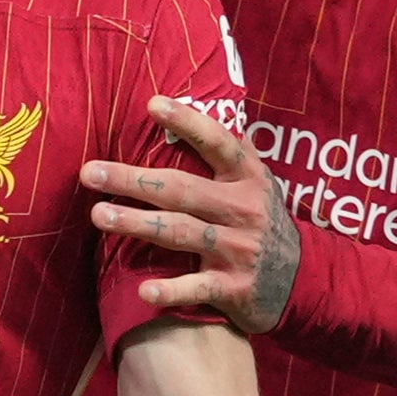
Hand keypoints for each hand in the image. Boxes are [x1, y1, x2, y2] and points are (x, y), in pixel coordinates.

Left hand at [85, 97, 300, 333]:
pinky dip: (171, 290)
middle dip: (134, 181)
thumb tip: (200, 110)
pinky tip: (143, 291)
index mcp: (248, 177)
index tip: (152, 104)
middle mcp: (243, 209)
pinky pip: (198, 287)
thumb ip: (231, 152)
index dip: (188, 122)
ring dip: (138, 224)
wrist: (305, 279)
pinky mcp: (235, 287)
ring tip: (99, 216)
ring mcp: (239, 248)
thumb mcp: (258, 182)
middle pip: (182, 189)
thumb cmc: (263, 221)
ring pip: (182, 233)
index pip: (217, 142)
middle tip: (91, 173)